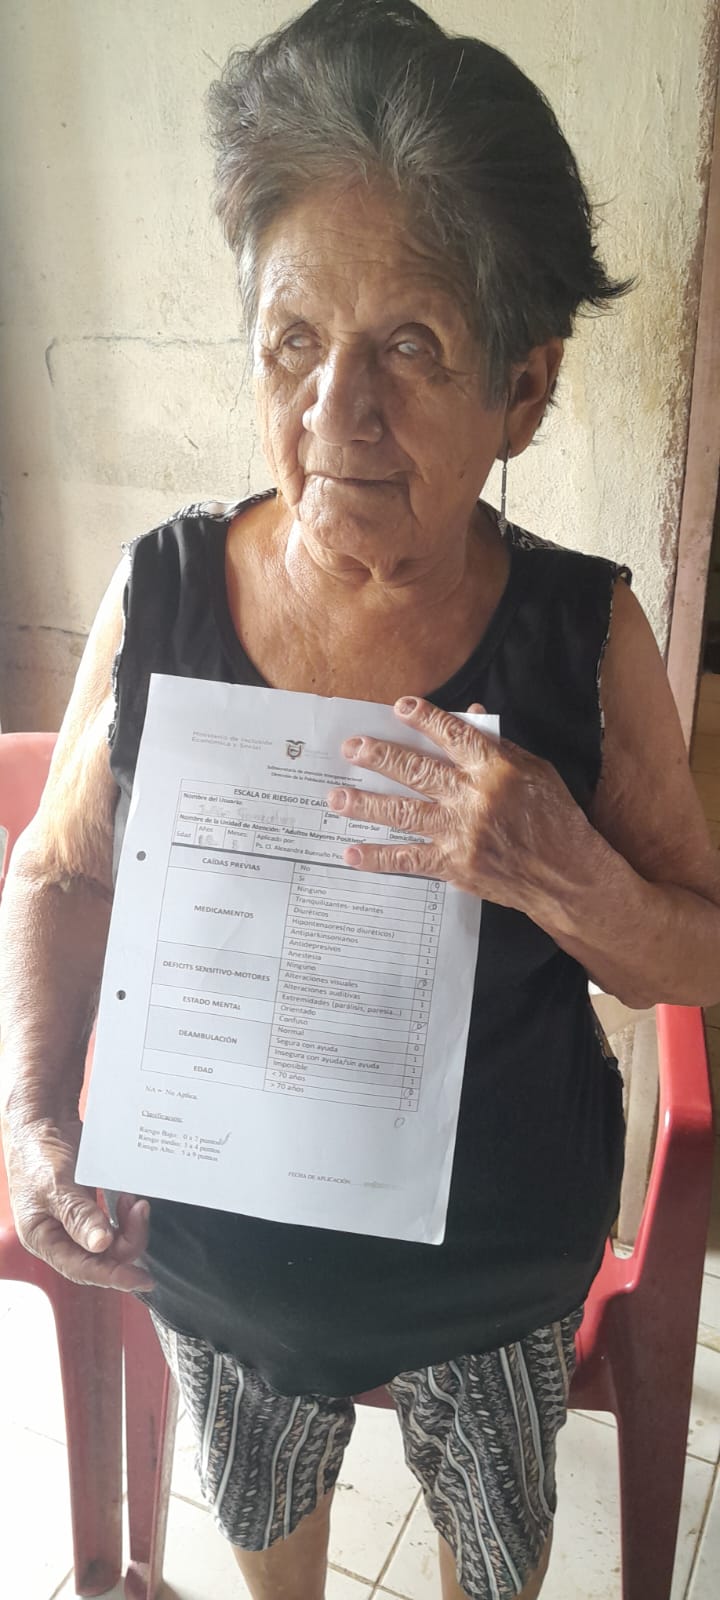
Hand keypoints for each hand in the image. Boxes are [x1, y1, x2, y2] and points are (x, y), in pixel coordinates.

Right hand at [3, 1114, 154, 1291]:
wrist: (43, 1120)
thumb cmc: (39, 1152)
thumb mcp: (56, 1184)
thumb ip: (78, 1215)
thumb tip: (101, 1245)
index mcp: (43, 1238)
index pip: (82, 1269)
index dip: (113, 1276)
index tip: (143, 1279)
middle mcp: (59, 1235)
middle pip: (101, 1258)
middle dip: (127, 1239)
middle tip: (141, 1210)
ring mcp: (74, 1222)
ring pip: (111, 1242)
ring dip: (128, 1226)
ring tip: (135, 1202)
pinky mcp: (87, 1207)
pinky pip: (112, 1223)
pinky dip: (125, 1215)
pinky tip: (128, 1198)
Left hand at [327, 696, 592, 913]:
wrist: (565, 875)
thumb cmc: (553, 817)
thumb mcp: (535, 771)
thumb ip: (497, 745)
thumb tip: (468, 714)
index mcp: (495, 769)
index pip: (454, 735)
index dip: (425, 718)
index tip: (399, 707)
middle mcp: (473, 798)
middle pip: (416, 771)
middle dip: (379, 756)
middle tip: (350, 748)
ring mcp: (460, 833)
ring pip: (403, 812)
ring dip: (366, 804)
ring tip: (336, 797)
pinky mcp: (454, 865)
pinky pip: (408, 859)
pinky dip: (377, 857)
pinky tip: (350, 852)